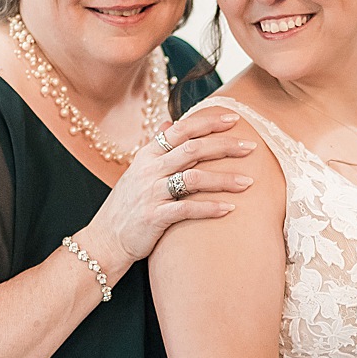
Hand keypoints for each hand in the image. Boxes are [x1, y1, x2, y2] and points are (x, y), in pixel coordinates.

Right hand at [90, 106, 253, 268]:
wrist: (106, 239)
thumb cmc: (126, 205)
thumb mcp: (136, 171)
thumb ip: (155, 147)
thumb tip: (168, 122)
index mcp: (147, 156)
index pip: (180, 130)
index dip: (207, 122)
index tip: (233, 118)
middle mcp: (149, 170)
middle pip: (192, 150)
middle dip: (225, 146)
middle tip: (251, 147)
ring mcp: (151, 193)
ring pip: (194, 178)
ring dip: (224, 179)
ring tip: (249, 182)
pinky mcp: (154, 216)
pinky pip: (187, 209)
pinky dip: (210, 208)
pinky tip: (230, 209)